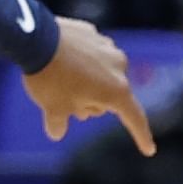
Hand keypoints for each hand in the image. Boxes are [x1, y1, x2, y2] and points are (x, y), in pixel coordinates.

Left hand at [22, 15, 155, 152]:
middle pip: (110, 96)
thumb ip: (58, 124)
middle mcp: (119, 68)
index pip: (134, 119)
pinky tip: (58, 59)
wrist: (33, 37)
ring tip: (58, 78)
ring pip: (100, 73)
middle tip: (65, 102)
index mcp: (116, 91)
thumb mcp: (52, 108)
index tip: (149, 150)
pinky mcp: (92, 33)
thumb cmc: (49, 77)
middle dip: (92, 103)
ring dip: (86, 81)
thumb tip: (57, 132)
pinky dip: (78, 60)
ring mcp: (107, 47)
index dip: (141, 136)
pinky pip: (88, 54)